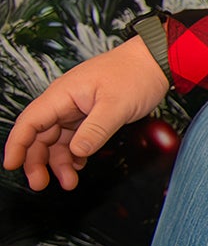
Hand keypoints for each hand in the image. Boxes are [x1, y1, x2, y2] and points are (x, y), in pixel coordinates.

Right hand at [3, 37, 170, 190]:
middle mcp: (64, 102)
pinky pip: (74, 138)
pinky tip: (80, 165)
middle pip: (39, 135)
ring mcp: (76, 109)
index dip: (17, 144)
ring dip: (59, 162)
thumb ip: (96, 130)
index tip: (10, 165)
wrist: (155, 61)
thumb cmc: (136, 74)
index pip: (29, 122)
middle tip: (41, 184)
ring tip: (69, 181)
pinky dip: (74, 154)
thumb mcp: (116, 105)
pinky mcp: (89, 115)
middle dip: (36, 161)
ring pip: (57, 140)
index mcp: (62, 95)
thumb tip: (76, 152)